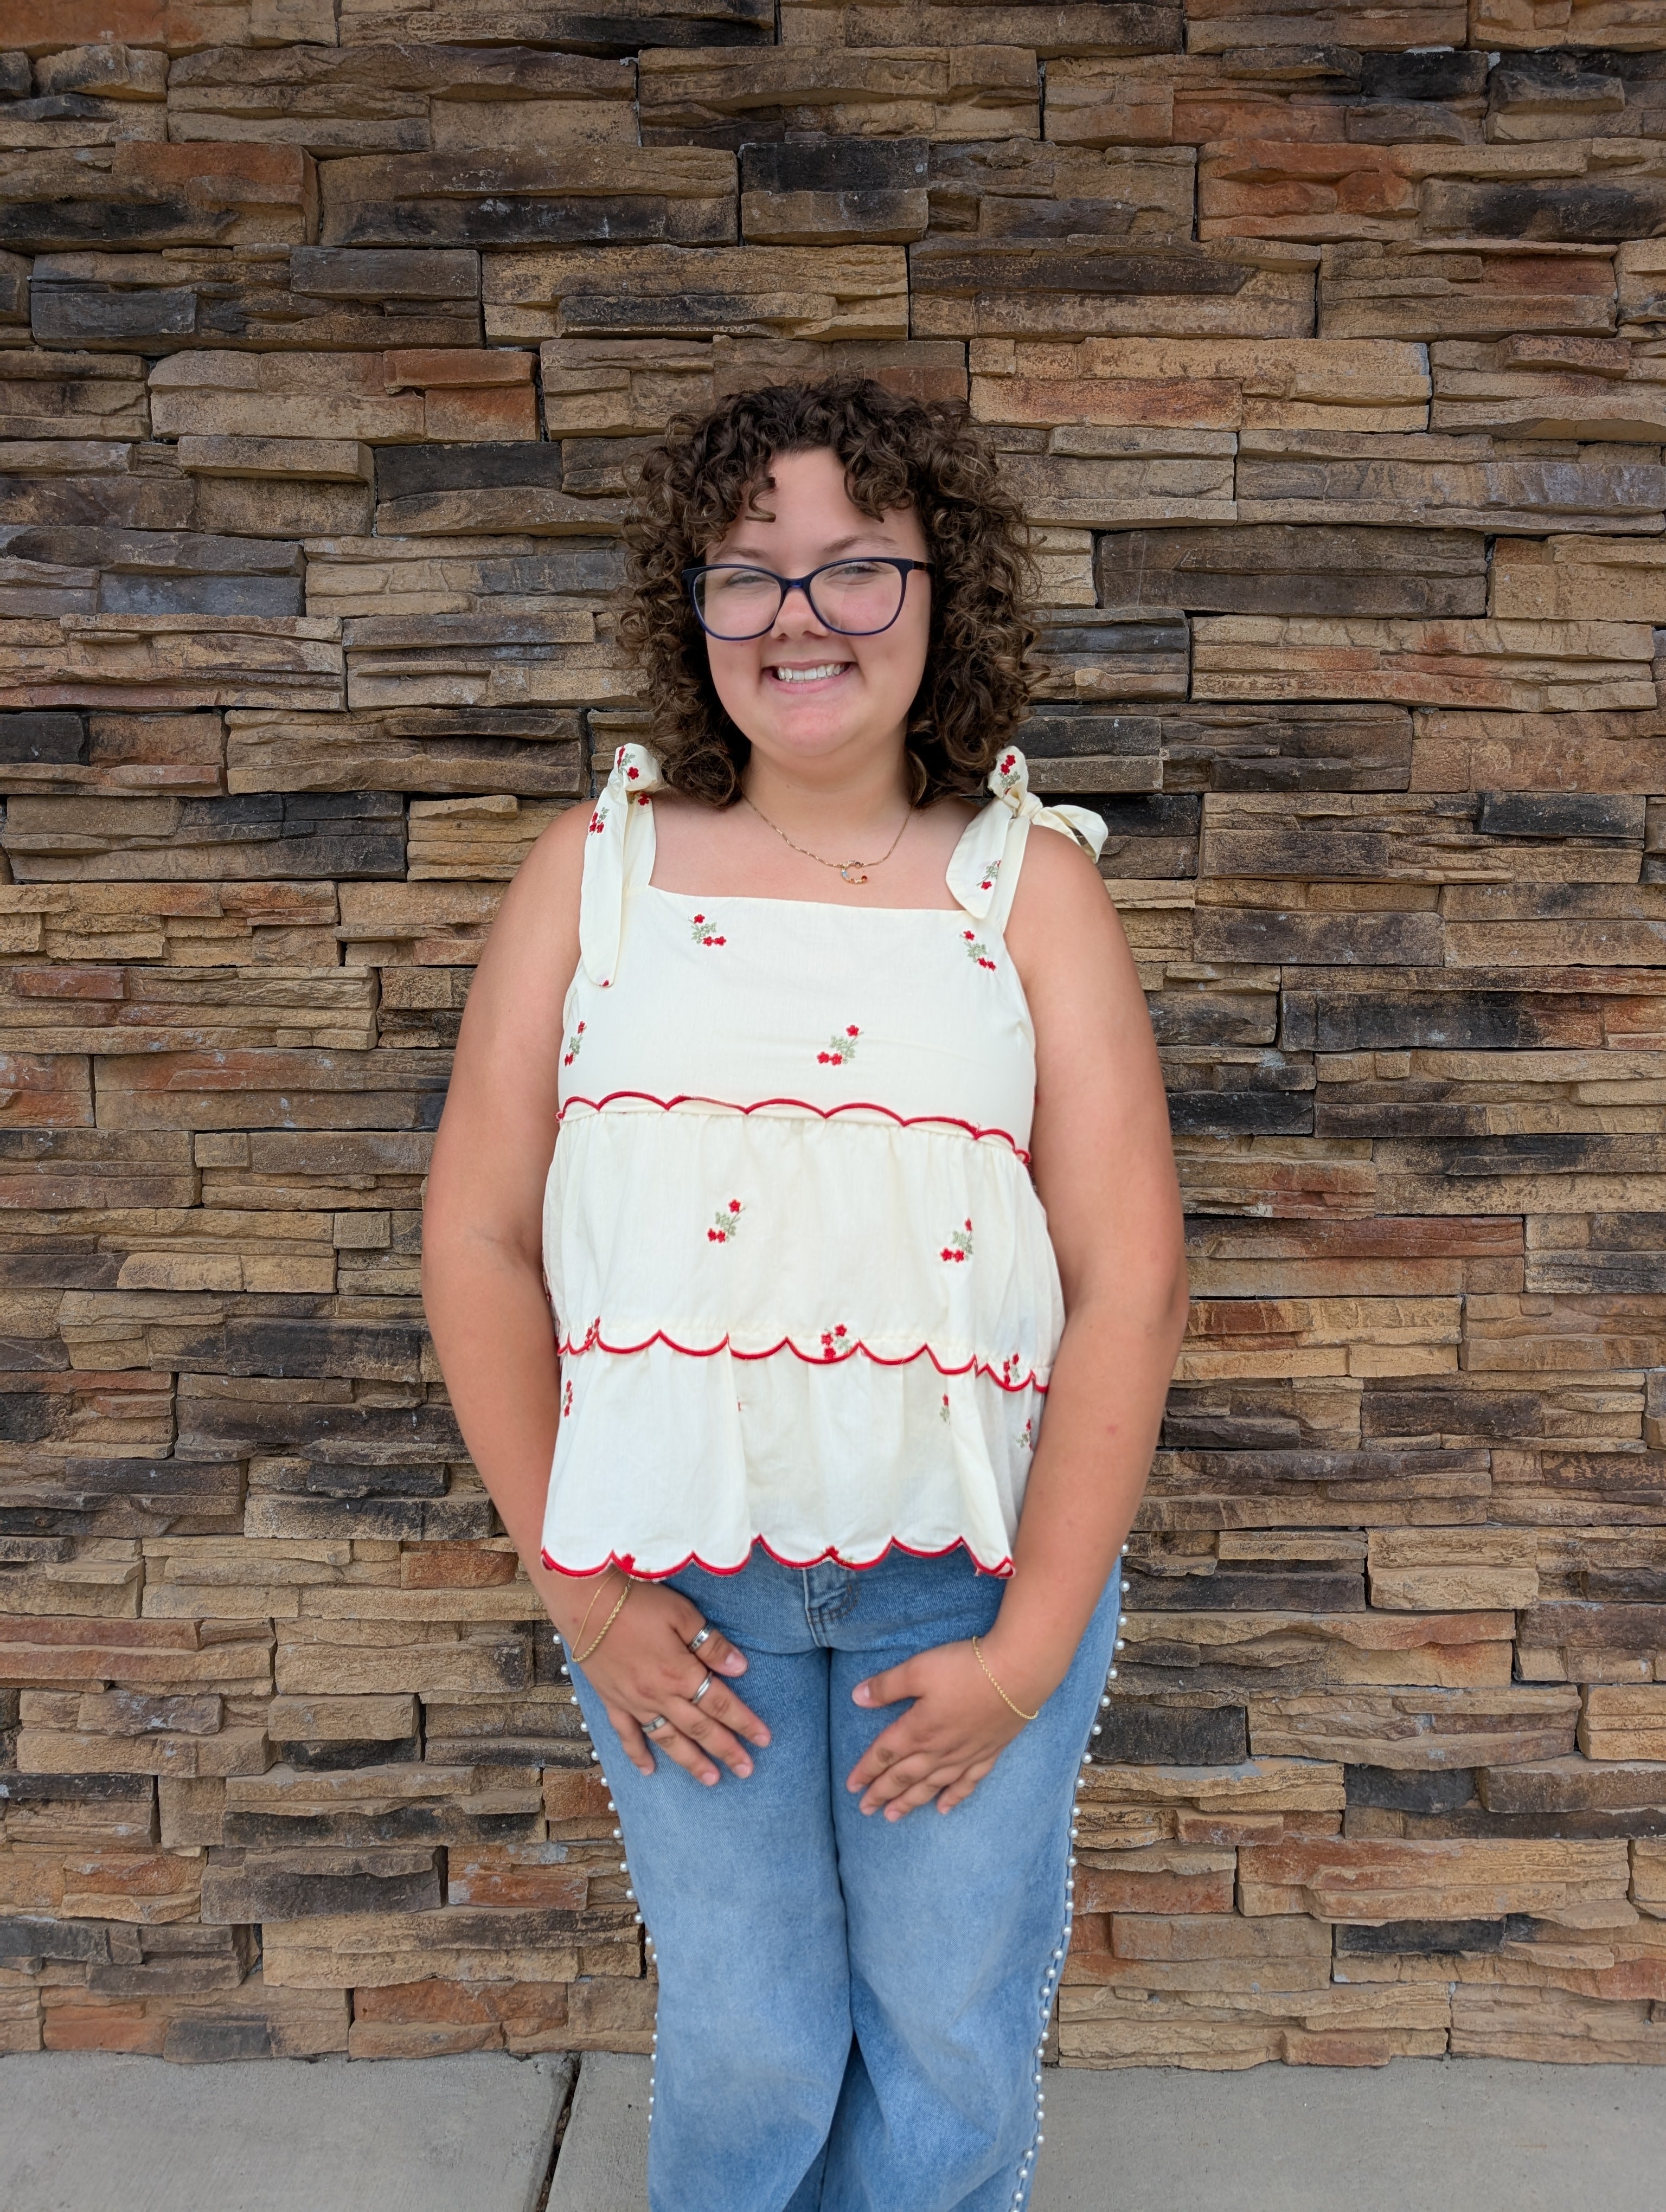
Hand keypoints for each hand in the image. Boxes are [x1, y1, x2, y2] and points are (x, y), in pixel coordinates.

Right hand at [550, 1573, 769, 1786]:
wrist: (586, 1604)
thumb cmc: (638, 1603)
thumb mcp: (682, 1614)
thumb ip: (711, 1645)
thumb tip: (740, 1668)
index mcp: (680, 1673)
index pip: (721, 1704)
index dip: (745, 1722)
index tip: (765, 1740)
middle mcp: (660, 1695)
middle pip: (700, 1728)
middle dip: (726, 1750)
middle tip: (747, 1770)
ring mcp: (634, 1702)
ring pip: (668, 1739)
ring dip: (691, 1762)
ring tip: (712, 1780)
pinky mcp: (613, 1701)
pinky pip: (627, 1735)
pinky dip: (637, 1755)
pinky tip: (648, 1771)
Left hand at [846, 1638, 1034, 1819]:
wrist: (1017, 1674)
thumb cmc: (965, 1668)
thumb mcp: (918, 1669)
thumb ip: (887, 1686)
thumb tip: (857, 1698)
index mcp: (917, 1729)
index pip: (884, 1754)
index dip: (866, 1770)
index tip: (851, 1787)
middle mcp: (938, 1749)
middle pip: (904, 1776)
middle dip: (882, 1793)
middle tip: (865, 1810)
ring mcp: (964, 1755)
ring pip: (931, 1786)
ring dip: (910, 1802)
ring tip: (892, 1816)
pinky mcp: (988, 1752)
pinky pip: (966, 1783)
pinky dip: (953, 1797)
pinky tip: (943, 1809)